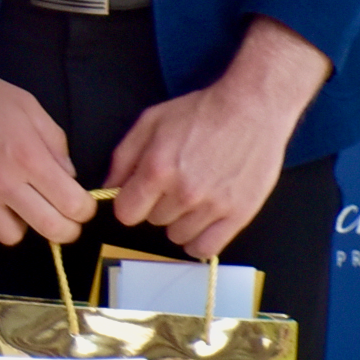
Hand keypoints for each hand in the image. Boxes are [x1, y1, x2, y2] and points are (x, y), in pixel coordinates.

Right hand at [0, 34, 91, 247]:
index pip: (75, 206)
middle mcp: (3, 183)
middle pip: (53, 230)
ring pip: (12, 237)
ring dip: (19, 224)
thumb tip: (67, 177)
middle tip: (56, 212)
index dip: (84, 207)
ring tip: (12, 206)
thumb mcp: (28, 106)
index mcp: (29, 157)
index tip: (76, 200)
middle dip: (65, 226)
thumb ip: (55, 143)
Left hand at [105, 17, 330, 257]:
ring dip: (179, 221)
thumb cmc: (199, 113)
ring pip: (179, 236)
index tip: (138, 195)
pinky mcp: (240, 215)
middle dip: (157, 205)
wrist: (251, 110)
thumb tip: (109, 188)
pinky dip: (200, 240)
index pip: (126, 213)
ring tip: (191, 198)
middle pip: (153, 222)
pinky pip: (208, 248)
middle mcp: (184, 192)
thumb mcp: (149, 123)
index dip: (129, 203)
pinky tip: (201, 222)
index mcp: (157, 169)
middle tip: (173, 185)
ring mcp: (214, 206)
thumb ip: (123, 158)